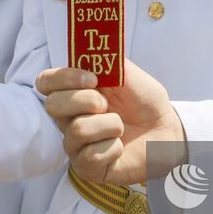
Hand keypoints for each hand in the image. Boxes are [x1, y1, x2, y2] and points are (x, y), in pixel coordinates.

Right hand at [37, 60, 184, 184]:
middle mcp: (69, 117)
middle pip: (52, 105)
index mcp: (74, 91)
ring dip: (107, 125)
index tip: (93, 78)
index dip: (64, 78)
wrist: (167, 130)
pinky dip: (112, 148)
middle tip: (107, 104)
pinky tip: (120, 147)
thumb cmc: (145, 101)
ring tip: (120, 127)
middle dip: (85, 100)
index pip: (46, 82)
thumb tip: (87, 45)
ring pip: (75, 131)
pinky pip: (89, 156)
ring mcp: (76, 144)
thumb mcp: (128, 73)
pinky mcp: (87, 168)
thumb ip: (106, 59)